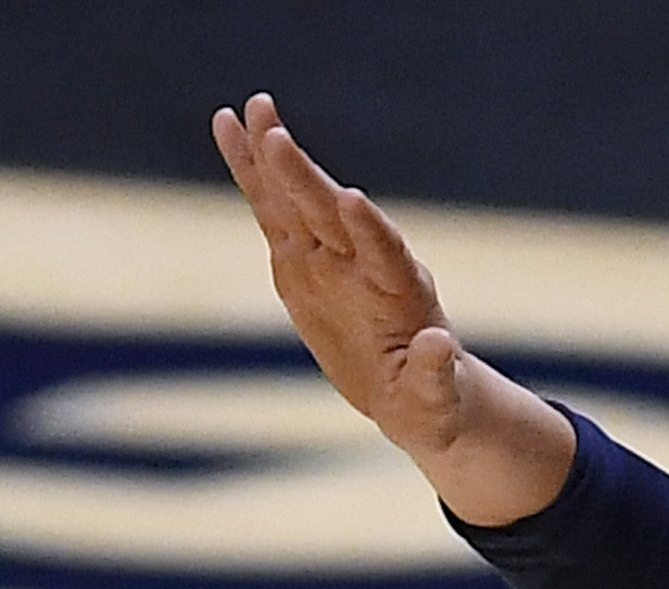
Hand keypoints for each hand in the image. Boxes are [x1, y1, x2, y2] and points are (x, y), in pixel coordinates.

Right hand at [209, 92, 579, 525]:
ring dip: (274, 157)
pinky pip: (271, 209)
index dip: (369, 229)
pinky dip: (251, 172)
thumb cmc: (430, 399)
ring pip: (297, 200)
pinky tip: (228, 126)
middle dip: (303, 178)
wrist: (409, 388)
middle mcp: (364, 261)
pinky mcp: (299, 258)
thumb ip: (436, 373)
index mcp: (401, 292)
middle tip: (275, 133)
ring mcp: (329, 255)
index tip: (350, 199)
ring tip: (253, 108)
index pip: (385, 254)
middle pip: (330, 215)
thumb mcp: (436, 399)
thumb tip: (440, 347)